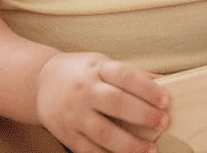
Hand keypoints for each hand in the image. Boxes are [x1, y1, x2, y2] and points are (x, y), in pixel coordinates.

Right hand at [36, 52, 170, 152]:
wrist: (41, 82)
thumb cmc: (81, 72)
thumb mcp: (103, 63)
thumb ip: (132, 74)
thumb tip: (164, 82)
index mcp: (96, 69)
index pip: (124, 76)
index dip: (147, 88)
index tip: (166, 100)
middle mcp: (85, 91)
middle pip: (116, 103)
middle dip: (143, 114)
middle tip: (163, 122)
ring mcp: (75, 115)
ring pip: (103, 132)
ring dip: (130, 144)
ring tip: (151, 149)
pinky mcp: (69, 136)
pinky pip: (90, 151)